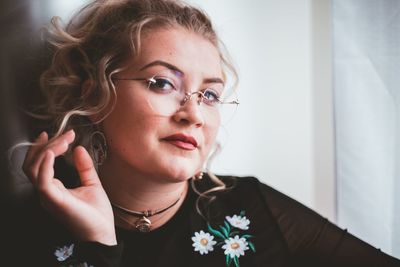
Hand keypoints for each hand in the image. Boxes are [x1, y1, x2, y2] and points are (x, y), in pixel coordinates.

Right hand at [23, 130, 116, 244]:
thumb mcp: (92, 183)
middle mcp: (47, 192)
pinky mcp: (55, 200)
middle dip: (48, 144)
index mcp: (53, 189)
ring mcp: (48, 196)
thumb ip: (84, 166)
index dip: (47, 146)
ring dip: (48, 149)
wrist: (102, 234)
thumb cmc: (96, 214)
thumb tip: (79, 148)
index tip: (63, 134)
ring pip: (34, 168)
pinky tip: (54, 152)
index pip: (40, 164)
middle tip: (66, 134)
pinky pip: (42, 180)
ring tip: (65, 140)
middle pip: (34, 163)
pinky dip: (46, 164)